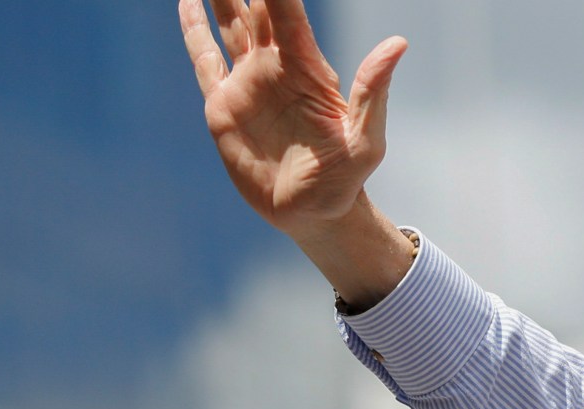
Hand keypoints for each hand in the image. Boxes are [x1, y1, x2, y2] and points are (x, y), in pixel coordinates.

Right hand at [180, 0, 415, 304]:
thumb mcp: (366, 139)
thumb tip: (398, 43)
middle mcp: (275, 67)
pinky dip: (193, 31)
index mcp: (306, 69)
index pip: (287, 13)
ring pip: (228, 23)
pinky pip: (205, 60)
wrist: (314, 213)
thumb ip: (373, 92)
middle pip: (255, 8)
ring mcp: (248, 83)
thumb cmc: (346, 179)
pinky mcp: (223, 106)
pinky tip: (185, 3)